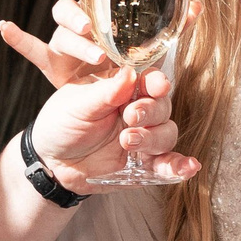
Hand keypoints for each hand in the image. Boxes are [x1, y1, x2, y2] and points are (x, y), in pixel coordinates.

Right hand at [0, 0, 196, 90]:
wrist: (106, 127)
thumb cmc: (131, 83)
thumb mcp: (155, 58)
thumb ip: (174, 32)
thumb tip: (196, 5)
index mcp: (107, 22)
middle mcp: (84, 30)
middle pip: (71, 8)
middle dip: (76, 10)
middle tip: (89, 22)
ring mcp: (67, 49)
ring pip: (61, 34)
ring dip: (74, 40)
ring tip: (94, 54)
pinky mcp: (54, 68)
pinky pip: (35, 51)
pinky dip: (19, 40)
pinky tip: (6, 27)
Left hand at [28, 66, 197, 187]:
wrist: (51, 162)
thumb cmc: (61, 124)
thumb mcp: (77, 104)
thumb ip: (105, 92)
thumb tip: (129, 73)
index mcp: (124, 90)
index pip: (150, 80)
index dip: (158, 82)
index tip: (155, 86)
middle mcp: (138, 112)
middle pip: (163, 106)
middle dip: (151, 111)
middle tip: (130, 117)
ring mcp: (144, 138)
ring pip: (167, 133)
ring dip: (154, 137)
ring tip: (127, 142)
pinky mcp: (145, 165)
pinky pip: (168, 164)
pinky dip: (180, 166)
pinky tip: (189, 167)